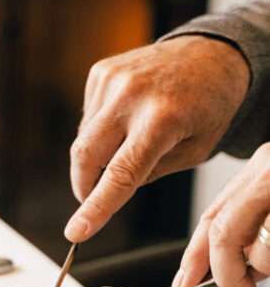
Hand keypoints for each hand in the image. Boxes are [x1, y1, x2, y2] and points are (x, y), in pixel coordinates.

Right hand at [64, 35, 249, 241]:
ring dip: (98, 156)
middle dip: (84, 187)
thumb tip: (109, 189)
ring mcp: (112, 80)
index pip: (120, 174)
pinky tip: (126, 121)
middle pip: (86, 156)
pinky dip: (100, 132)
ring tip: (132, 143)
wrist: (211, 54)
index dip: (95, 207)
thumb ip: (150, 174)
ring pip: (84, 140)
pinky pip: (88, 119)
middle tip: (94, 201)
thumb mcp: (194, 152)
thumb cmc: (208, 106)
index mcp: (162, 119)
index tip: (76, 232)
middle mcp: (132, 95)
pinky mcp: (101, 72)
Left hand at [172, 143, 269, 286]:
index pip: (212, 216)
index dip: (195, 256)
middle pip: (220, 231)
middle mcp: (266, 170)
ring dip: (262, 269)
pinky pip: (268, 247)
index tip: (182, 283)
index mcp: (261, 170)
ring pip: (249, 246)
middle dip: (224, 274)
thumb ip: (255, 228)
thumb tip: (236, 269)